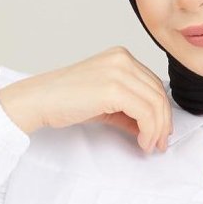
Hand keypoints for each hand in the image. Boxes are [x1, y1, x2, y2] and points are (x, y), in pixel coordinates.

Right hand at [0, 46, 172, 152]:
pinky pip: (145, 113)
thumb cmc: (64, 100)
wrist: (38, 100)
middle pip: (158, 93)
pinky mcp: (114, 89)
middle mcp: (122, 59)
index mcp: (120, 57)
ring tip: (150, 146)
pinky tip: (142, 142)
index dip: (162, 111)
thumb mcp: (104, 101)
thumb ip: (127, 109)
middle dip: (164, 122)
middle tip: (160, 143)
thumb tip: (148, 126)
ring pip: (155, 104)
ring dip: (158, 130)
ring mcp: (118, 72)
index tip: (161, 132)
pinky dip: (149, 131)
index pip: (154, 85)